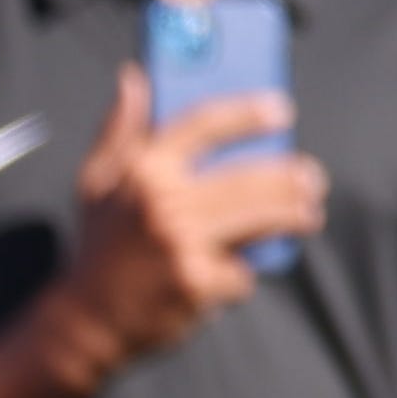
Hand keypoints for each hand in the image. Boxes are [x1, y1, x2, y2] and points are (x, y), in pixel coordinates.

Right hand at [32, 66, 325, 387]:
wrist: (84, 322)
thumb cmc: (100, 244)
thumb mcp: (97, 182)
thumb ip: (120, 128)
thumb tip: (134, 75)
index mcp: (141, 171)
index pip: (204, 124)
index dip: (247, 113)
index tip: (280, 110)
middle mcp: (161, 204)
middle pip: (250, 177)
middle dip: (291, 177)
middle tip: (312, 178)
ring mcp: (181, 245)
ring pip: (262, 218)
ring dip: (295, 214)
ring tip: (308, 212)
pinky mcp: (197, 284)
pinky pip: (243, 269)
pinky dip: (247, 271)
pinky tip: (246, 268)